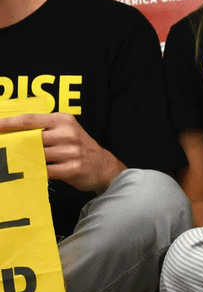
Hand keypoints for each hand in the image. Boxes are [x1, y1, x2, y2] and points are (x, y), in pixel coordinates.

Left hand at [0, 113, 125, 192]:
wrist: (103, 166)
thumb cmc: (77, 147)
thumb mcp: (65, 131)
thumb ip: (43, 129)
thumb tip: (11, 132)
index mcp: (63, 120)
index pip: (30, 119)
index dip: (8, 123)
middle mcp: (68, 134)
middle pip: (30, 138)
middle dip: (13, 145)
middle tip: (2, 148)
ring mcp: (71, 151)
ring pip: (36, 155)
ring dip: (22, 160)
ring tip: (14, 162)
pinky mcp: (72, 168)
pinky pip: (45, 170)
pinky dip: (34, 171)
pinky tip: (29, 172)